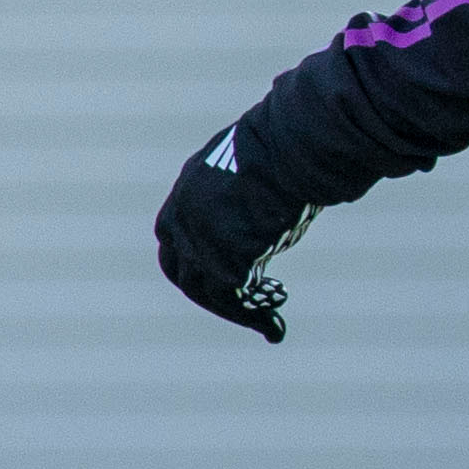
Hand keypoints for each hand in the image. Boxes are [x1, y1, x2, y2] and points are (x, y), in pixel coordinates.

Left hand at [152, 123, 312, 342]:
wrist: (296, 146)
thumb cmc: (289, 152)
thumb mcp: (251, 172)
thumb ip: (241, 202)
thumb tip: (258, 226)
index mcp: (187, 191)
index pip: (173, 242)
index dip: (196, 266)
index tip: (226, 280)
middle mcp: (184, 217)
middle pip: (182, 273)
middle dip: (212, 297)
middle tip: (247, 310)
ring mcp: (201, 239)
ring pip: (207, 292)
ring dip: (237, 313)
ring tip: (271, 321)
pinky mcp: (227, 256)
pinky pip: (234, 298)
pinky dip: (253, 316)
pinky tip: (274, 323)